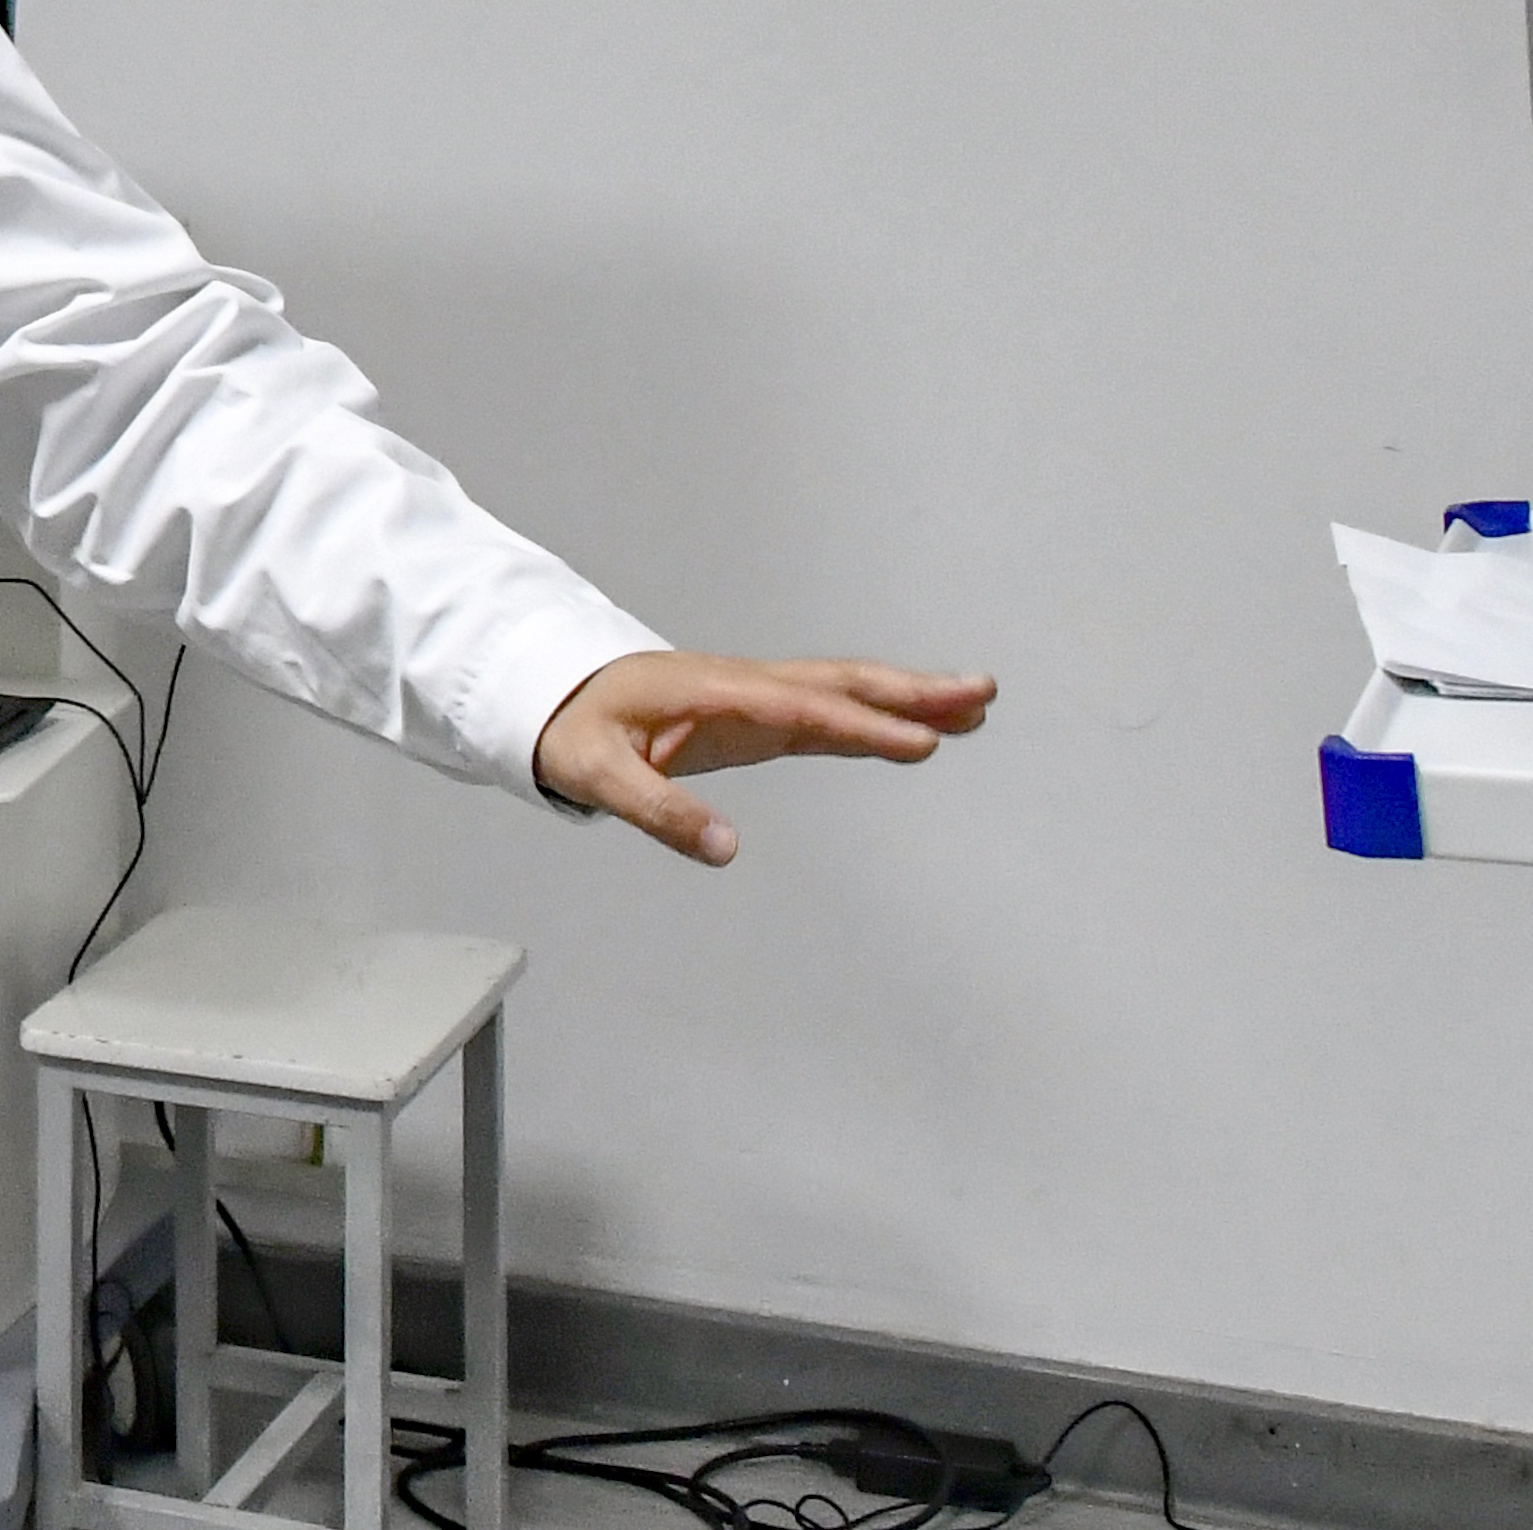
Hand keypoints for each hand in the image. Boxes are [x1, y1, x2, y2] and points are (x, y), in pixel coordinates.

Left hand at [531, 651, 993, 866]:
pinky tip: (914, 730)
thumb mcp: (597, 775)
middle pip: (839, 682)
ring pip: (841, 690)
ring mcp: (753, 696)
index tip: (921, 742)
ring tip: (974, 705)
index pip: (799, 708)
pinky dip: (873, 717)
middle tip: (980, 693)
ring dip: (905, 697)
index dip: (861, 725)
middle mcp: (742, 685)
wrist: (553, 695)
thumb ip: (659, 811)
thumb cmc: (574, 731)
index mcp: (711, 693)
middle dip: (910, 690)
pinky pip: (827, 710)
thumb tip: (725, 850)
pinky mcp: (755, 714)